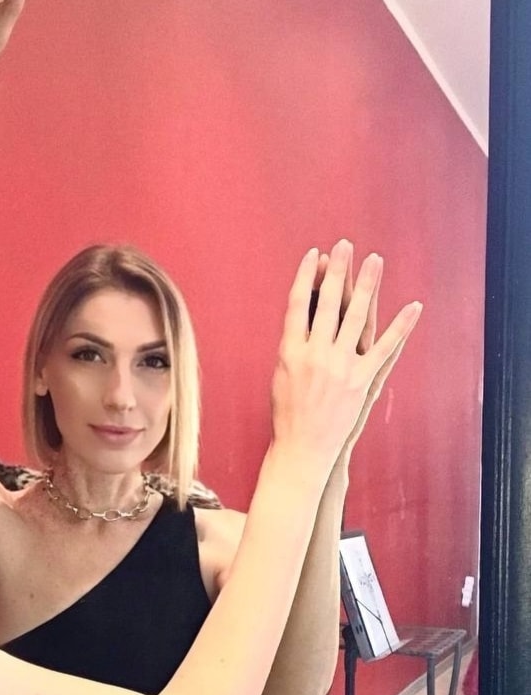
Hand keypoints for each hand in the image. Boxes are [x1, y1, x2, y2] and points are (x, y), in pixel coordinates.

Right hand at [270, 240, 421, 469]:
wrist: (302, 448)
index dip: (307, 276)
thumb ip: (293, 345)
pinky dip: (402, 327)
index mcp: (290, 351)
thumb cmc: (287, 413)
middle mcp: (315, 355)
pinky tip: (413, 306)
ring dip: (368, 286)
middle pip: (328, 303)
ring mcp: (340, 367)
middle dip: (338, 272)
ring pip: (357, 317)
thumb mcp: (281, 375)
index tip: (315, 254)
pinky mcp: (362, 381)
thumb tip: (302, 318)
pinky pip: (386, 348)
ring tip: (375, 261)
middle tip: (346, 246)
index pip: (298, 303)